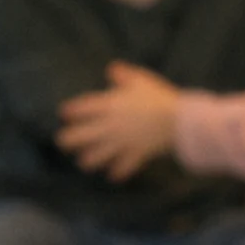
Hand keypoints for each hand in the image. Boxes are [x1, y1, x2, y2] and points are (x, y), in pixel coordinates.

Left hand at [56, 62, 180, 180]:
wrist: (180, 120)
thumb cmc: (159, 97)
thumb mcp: (141, 81)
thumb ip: (123, 75)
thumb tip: (111, 68)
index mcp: (108, 106)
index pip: (79, 109)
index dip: (69, 112)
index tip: (64, 114)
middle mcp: (108, 126)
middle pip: (77, 137)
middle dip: (67, 140)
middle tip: (63, 142)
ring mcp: (120, 143)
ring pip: (94, 157)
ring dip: (88, 160)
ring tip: (85, 162)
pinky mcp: (134, 155)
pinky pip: (121, 168)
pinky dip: (117, 172)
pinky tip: (114, 175)